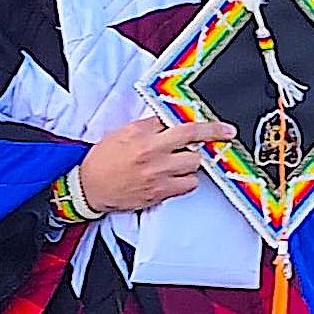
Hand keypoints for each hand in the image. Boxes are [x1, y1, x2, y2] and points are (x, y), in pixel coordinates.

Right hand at [79, 116, 235, 213]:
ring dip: (192, 162)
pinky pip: (189, 185)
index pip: (179, 122)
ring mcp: (157, 174)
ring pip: (194, 164)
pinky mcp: (159, 193)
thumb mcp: (123, 132)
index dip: (205, 126)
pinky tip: (176, 178)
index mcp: (142, 133)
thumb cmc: (103, 160)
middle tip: (201, 144)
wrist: (89, 187)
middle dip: (200, 143)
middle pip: (193, 142)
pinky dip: (187, 181)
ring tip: (178, 163)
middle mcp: (152, 152)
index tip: (223, 129)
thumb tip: (171, 120)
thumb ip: (149, 126)